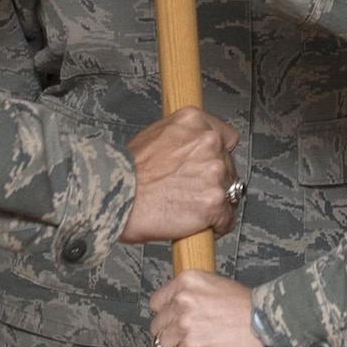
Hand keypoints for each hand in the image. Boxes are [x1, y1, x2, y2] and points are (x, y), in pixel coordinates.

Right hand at [121, 106, 240, 242]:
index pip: (227, 137)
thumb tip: (192, 152)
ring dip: (214, 202)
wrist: (115, 196)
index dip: (218, 155)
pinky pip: (227, 219)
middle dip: (214, 180)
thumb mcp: (155, 135)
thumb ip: (182, 139)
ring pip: (230, 192)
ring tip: (190, 208)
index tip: (210, 165)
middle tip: (191, 191)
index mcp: (194, 121)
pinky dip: (216, 225)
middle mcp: (209, 142)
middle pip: (229, 166)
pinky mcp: (215, 201)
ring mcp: (215, 172)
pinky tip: (198, 224)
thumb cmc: (127, 171)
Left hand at [148, 271, 267, 346]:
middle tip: (184, 340)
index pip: (157, 302)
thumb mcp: (217, 286)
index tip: (173, 323)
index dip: (166, 316)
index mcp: (187, 281)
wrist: (267, 325)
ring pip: (161, 346)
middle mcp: (182, 301)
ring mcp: (185, 326)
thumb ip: (194, 294)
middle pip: (158, 325)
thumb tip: (178, 309)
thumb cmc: (248, 307)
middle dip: (170, 335)